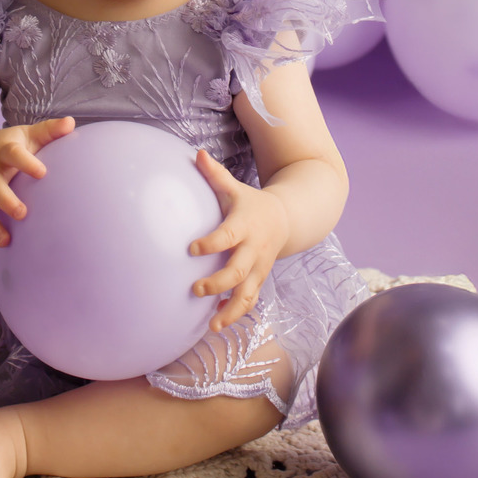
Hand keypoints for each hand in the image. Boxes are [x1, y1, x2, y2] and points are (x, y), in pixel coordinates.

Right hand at [0, 117, 74, 251]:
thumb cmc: (8, 145)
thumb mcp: (27, 134)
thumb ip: (49, 130)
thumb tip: (71, 122)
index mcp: (3, 150)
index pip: (13, 154)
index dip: (26, 162)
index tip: (42, 173)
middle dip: (5, 200)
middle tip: (23, 214)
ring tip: (6, 241)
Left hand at [189, 146, 287, 331]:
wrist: (287, 218)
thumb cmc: (251, 203)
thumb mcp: (236, 188)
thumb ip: (215, 175)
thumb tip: (196, 153)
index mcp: (245, 225)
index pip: (227, 236)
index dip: (211, 243)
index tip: (191, 249)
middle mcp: (254, 250)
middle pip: (238, 271)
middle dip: (219, 283)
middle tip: (196, 289)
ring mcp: (259, 268)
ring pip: (248, 294)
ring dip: (231, 310)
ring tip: (211, 325)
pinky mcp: (259, 279)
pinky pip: (250, 300)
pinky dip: (236, 313)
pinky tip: (216, 322)